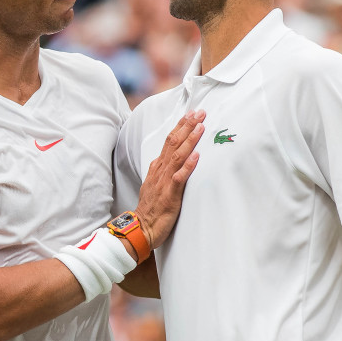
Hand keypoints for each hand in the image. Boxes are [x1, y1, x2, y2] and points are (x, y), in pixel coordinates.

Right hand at [135, 110, 204, 248]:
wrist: (140, 228)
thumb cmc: (150, 209)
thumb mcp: (155, 184)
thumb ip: (164, 170)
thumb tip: (173, 158)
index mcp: (157, 167)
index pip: (169, 141)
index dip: (180, 127)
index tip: (192, 114)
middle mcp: (160, 171)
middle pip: (173, 143)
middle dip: (187, 126)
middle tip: (200, 112)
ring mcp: (164, 182)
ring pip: (177, 156)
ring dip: (189, 140)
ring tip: (200, 127)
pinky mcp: (169, 195)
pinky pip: (179, 178)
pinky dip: (188, 166)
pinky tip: (196, 156)